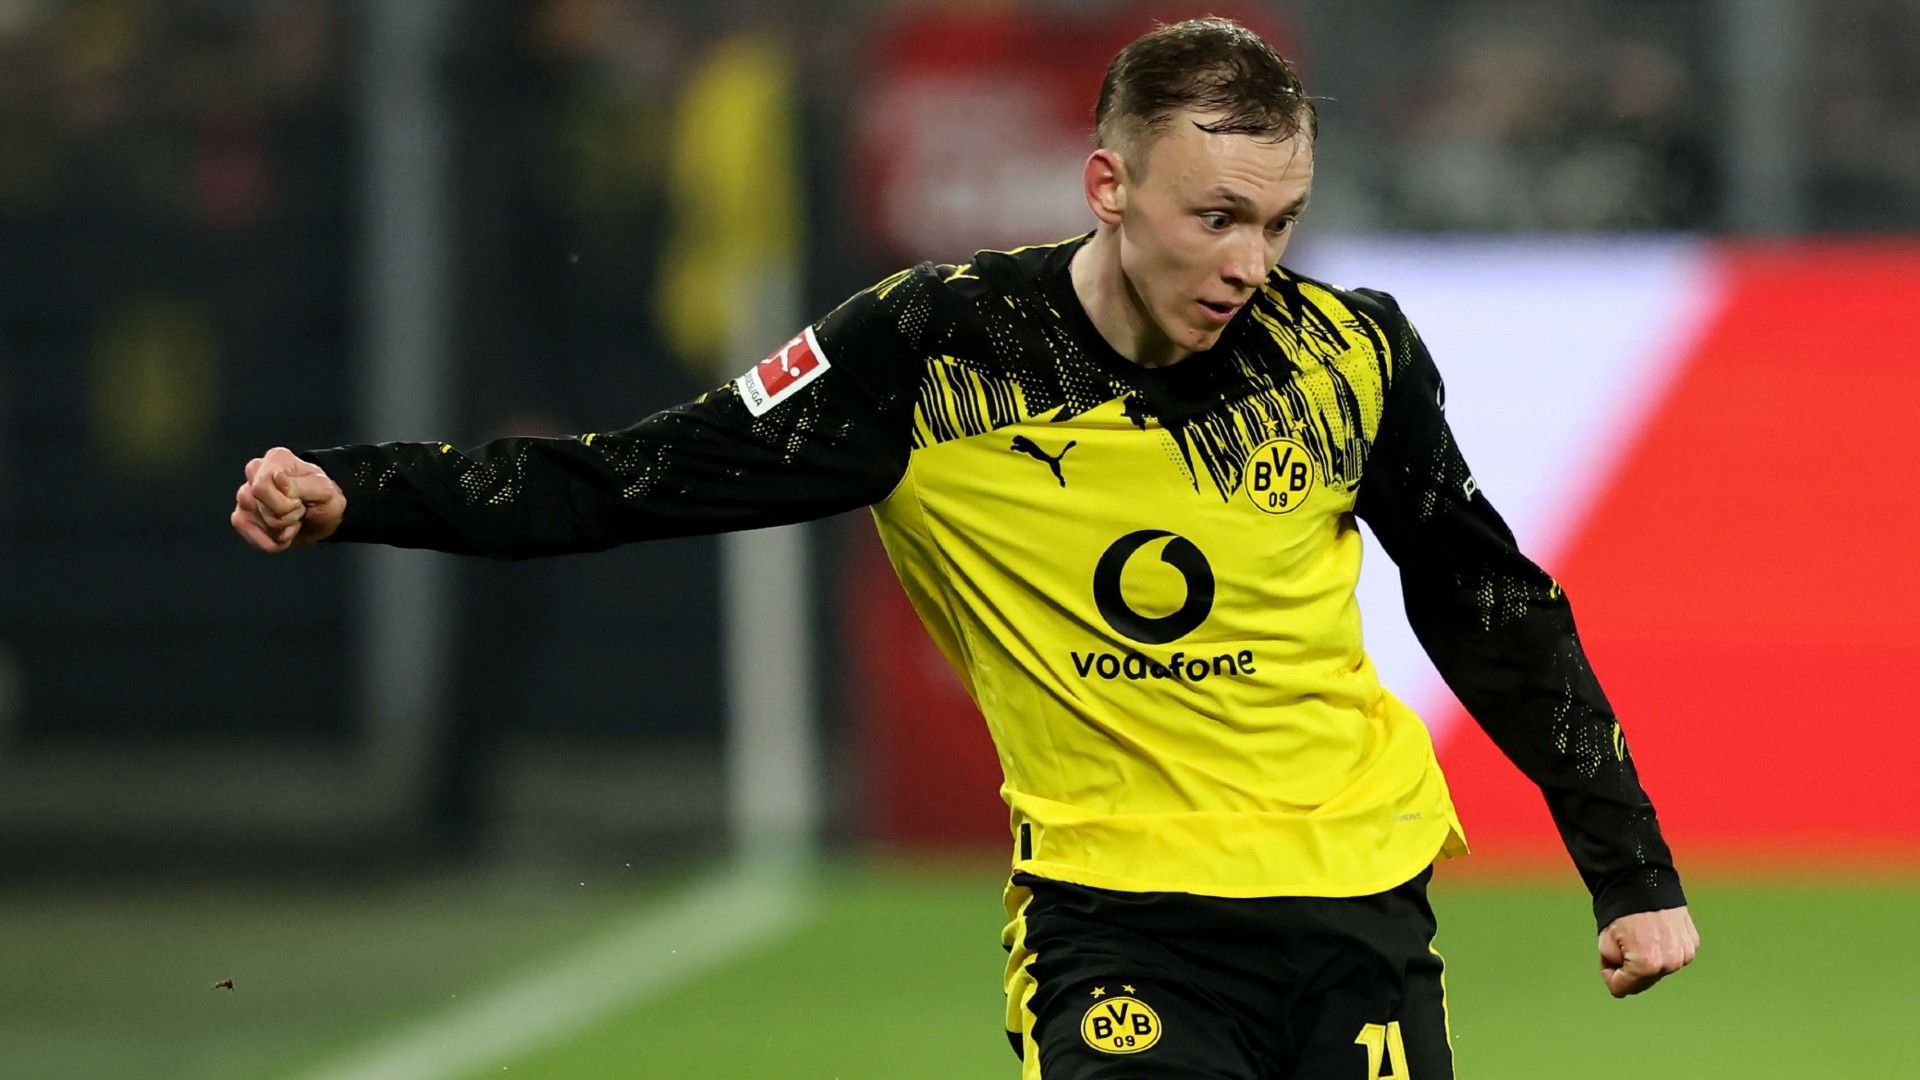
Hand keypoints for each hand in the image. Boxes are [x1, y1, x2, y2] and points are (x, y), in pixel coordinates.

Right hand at [231, 447, 345, 551]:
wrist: (322, 517)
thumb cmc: (323, 499)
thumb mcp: (324, 491)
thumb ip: (302, 485)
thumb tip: (277, 477)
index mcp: (276, 459)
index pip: (262, 486)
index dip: (284, 504)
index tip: (301, 502)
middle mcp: (254, 472)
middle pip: (258, 505)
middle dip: (285, 518)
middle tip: (299, 511)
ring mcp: (244, 494)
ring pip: (255, 521)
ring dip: (281, 529)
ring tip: (292, 520)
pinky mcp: (240, 516)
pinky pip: (250, 536)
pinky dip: (272, 542)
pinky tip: (283, 534)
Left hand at [1598, 905, 1697, 997]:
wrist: (1642, 881)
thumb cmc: (1620, 913)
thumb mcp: (1605, 943)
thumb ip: (1613, 968)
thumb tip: (1624, 983)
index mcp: (1647, 965)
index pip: (1621, 988)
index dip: (1610, 974)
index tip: (1609, 957)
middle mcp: (1670, 963)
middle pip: (1643, 982)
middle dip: (1630, 969)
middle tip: (1624, 944)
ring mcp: (1684, 954)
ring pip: (1659, 971)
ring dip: (1648, 961)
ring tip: (1640, 936)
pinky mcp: (1692, 944)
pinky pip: (1673, 957)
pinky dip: (1663, 951)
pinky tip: (1656, 933)